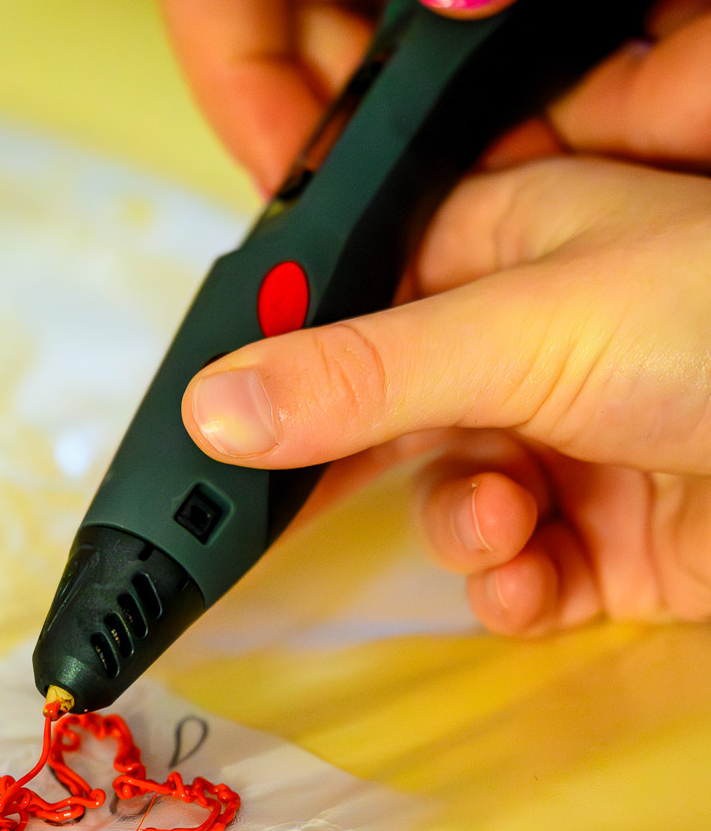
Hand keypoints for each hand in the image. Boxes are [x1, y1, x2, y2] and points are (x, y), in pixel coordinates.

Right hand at [182, 155, 710, 632]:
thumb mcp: (528, 332)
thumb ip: (361, 376)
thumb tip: (216, 404)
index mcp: (514, 241)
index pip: (358, 295)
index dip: (292, 360)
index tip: (226, 424)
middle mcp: (542, 341)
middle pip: (391, 413)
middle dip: (362, 468)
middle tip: (299, 508)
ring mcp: (579, 443)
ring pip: (447, 505)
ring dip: (459, 531)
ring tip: (506, 526)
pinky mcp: (614, 544)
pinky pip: (515, 576)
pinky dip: (513, 589)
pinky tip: (540, 580)